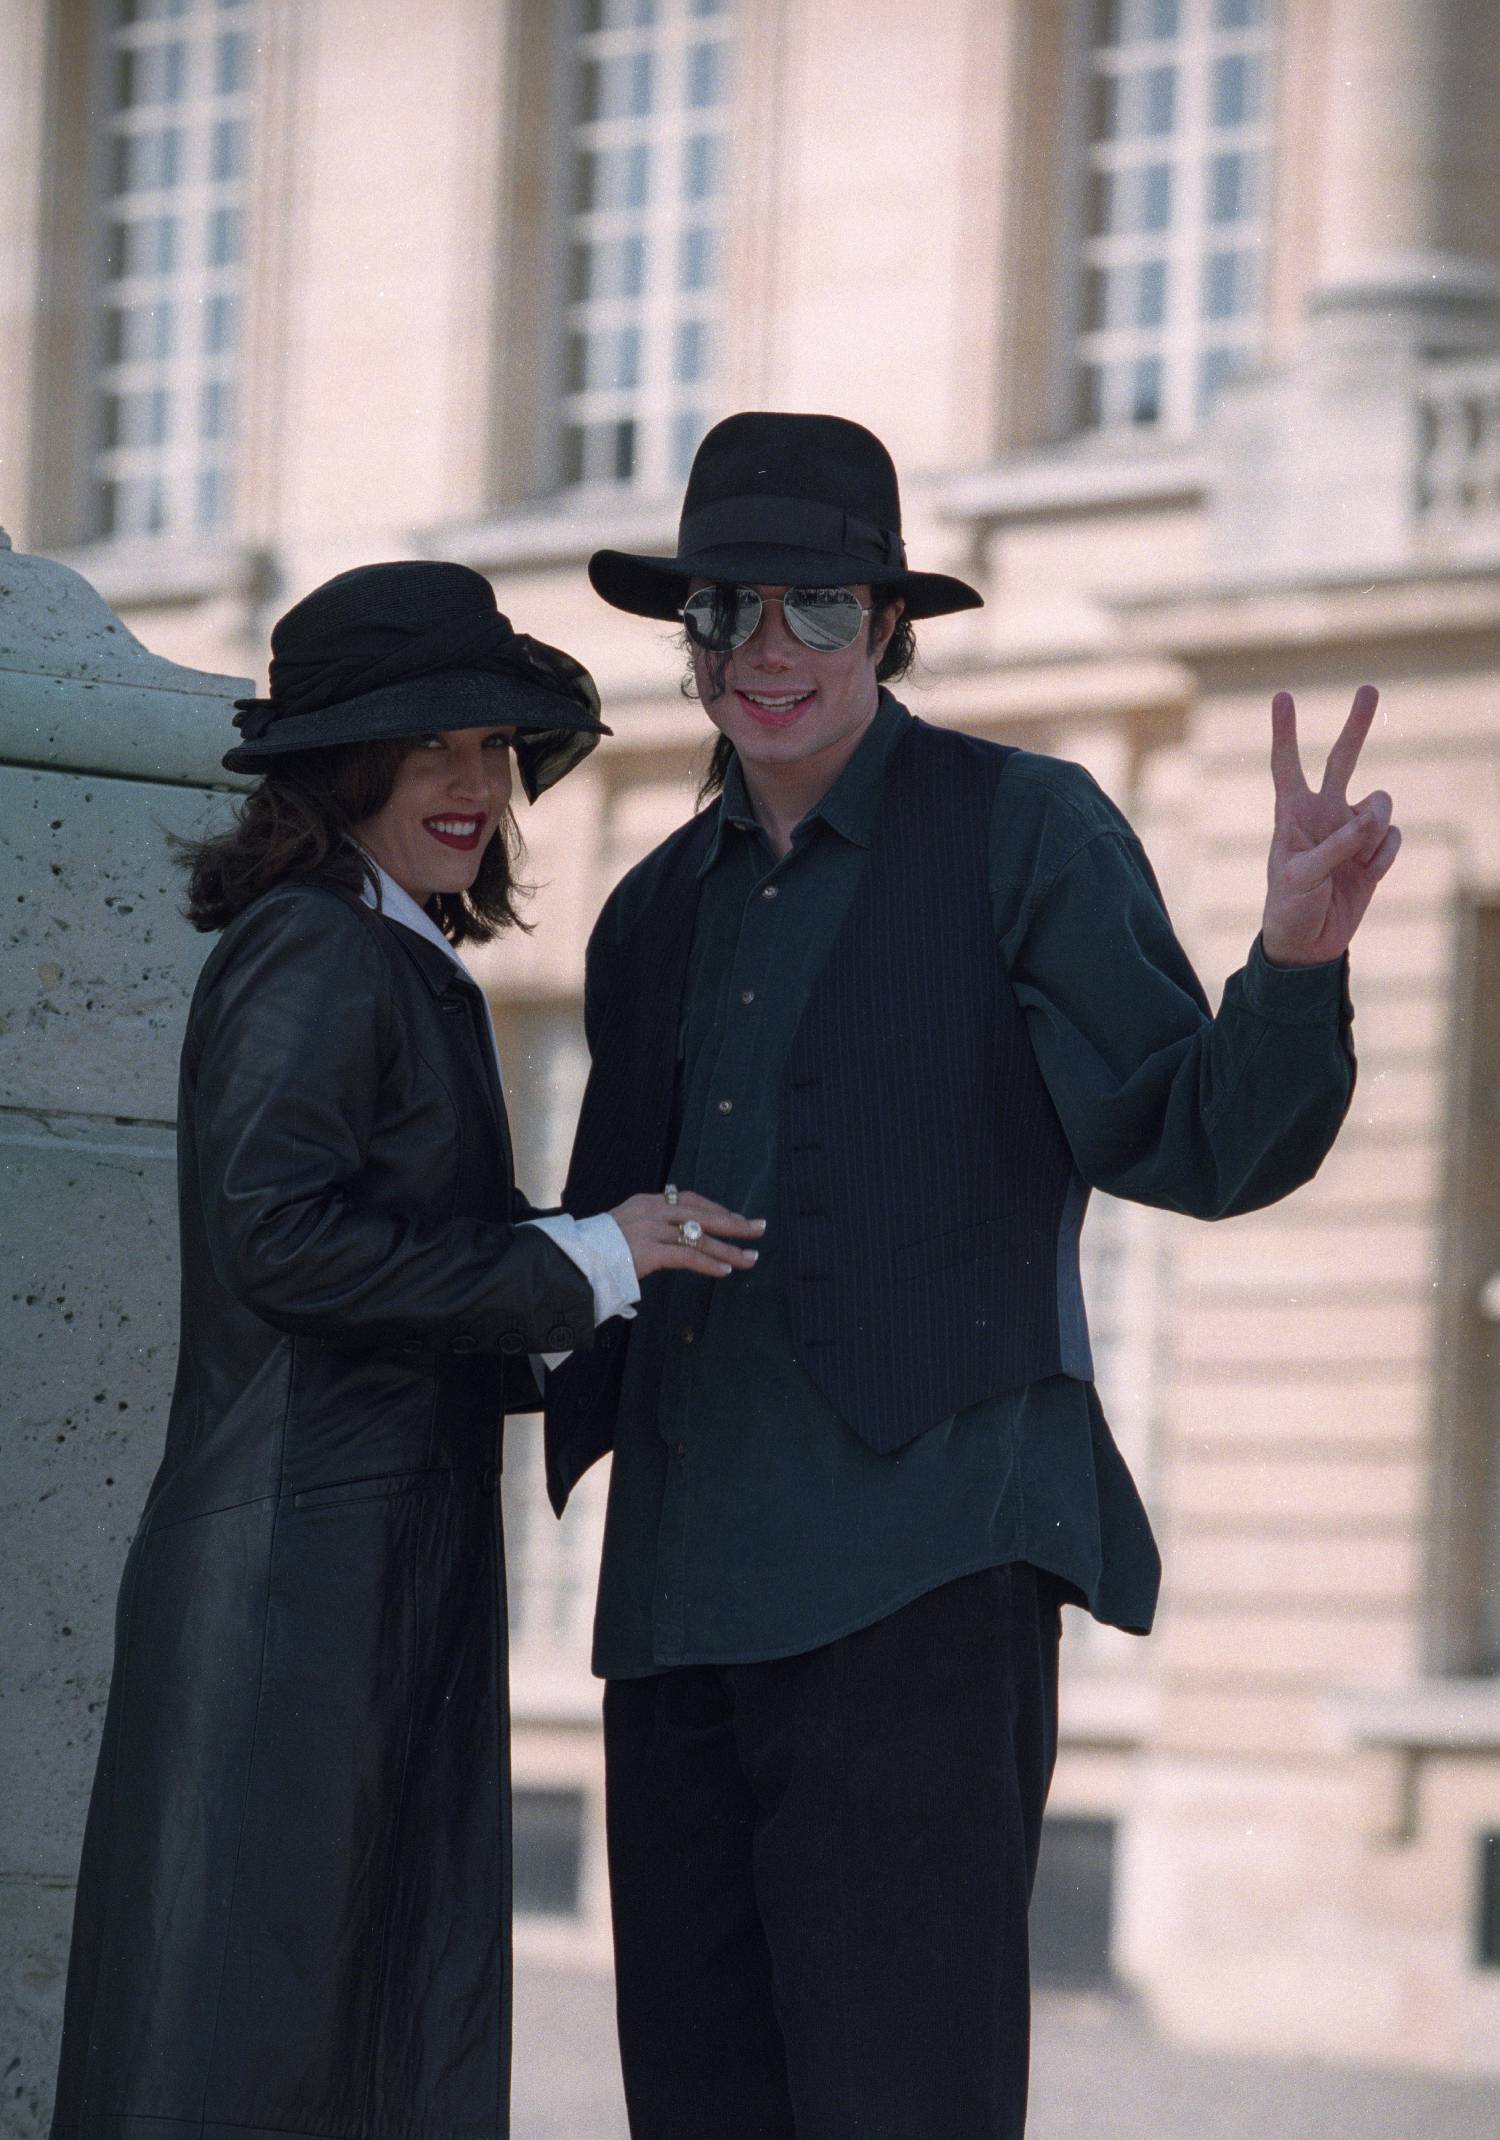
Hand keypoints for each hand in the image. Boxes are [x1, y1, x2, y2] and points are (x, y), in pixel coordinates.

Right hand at [609, 1190, 765, 1281]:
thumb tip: (672, 1239)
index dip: (715, 1209)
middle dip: (734, 1223)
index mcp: (646, 1202)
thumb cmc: (595, 1250)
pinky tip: (726, 1270)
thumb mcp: (623, 1228)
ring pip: (700, 1238)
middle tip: (759, 1228)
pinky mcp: (648, 1252)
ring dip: (729, 1249)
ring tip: (751, 1258)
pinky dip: (709, 1263)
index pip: (689, 1200)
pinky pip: (687, 1257)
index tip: (735, 1218)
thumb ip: (648, 1229)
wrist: (571, 1261)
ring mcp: (650, 1231)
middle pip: (702, 1214)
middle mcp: (651, 1211)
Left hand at [1260, 684, 1400, 966]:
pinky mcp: (1373, 851)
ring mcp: (1350, 830)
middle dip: (1356, 726)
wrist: (1309, 944)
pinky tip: (1364, 876)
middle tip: (1369, 689)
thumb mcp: (1302, 878)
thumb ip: (1336, 845)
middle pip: (1342, 760)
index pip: (1286, 765)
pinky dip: (1382, 858)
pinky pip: (1391, 839)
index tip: (1282, 696)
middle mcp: (1323, 814)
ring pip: (1380, 805)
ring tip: (1352, 862)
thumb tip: (1372, 818)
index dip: (1285, 732)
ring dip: (1373, 831)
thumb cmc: (1290, 908)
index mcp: (1292, 815)